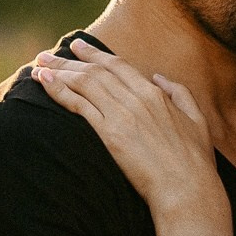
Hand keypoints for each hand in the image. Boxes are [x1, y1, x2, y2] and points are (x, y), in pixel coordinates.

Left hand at [33, 39, 233, 235]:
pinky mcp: (110, 134)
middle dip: (69, 60)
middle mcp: (135, 98)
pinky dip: (59, 91)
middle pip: (95, 71)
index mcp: (154, 93)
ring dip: (58, 72)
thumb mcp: (196, 119)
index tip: (78, 47)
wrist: (187, 188)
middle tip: (48, 53)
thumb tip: (159, 78)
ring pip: (84, 84)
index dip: (95, 54)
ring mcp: (122, 114)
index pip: (118, 66)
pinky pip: (79, 106)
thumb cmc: (194, 160)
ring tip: (39, 66)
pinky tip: (45, 84)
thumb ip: (179, 93)